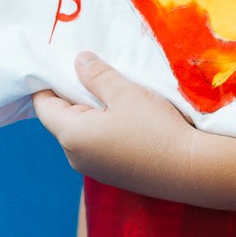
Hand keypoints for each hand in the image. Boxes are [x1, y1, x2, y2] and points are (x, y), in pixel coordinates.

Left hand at [30, 52, 198, 197]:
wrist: (192, 170)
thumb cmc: (155, 129)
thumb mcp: (125, 92)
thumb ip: (97, 75)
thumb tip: (78, 61)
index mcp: (71, 135)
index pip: (43, 105)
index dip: (48, 83)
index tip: (62, 63)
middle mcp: (75, 157)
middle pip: (61, 119)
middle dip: (73, 95)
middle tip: (94, 72)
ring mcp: (94, 169)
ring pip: (81, 132)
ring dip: (92, 112)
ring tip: (114, 93)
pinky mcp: (113, 175)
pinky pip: (97, 145)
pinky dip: (104, 128)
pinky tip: (127, 117)